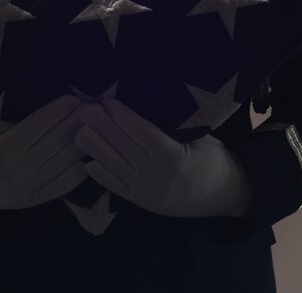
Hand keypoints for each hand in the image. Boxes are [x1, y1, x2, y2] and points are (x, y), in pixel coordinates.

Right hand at [0, 94, 86, 208]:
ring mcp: (30, 189)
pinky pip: (67, 184)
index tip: (74, 96)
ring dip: (85, 141)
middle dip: (77, 122)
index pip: (39, 127)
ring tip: (98, 124)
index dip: (59, 110)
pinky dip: (83, 166)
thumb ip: (7, 114)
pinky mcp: (37, 200)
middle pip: (57, 143)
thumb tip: (37, 90)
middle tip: (94, 105)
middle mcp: (19, 172)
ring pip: (66, 163)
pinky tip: (92, 150)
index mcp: (3, 151)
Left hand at [76, 98, 253, 217]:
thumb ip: (178, 125)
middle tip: (84, 108)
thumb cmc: (212, 159)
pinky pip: (115, 187)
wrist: (223, 196)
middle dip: (101, 127)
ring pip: (114, 166)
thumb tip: (151, 101)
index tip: (107, 100)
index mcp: (174, 157)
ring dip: (94, 147)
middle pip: (123, 147)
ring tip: (78, 129)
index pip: (142, 133)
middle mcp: (156, 175)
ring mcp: (145, 191)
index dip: (123, 116)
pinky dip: (99, 174)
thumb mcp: (201, 137)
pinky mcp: (140, 201)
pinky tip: (86, 161)